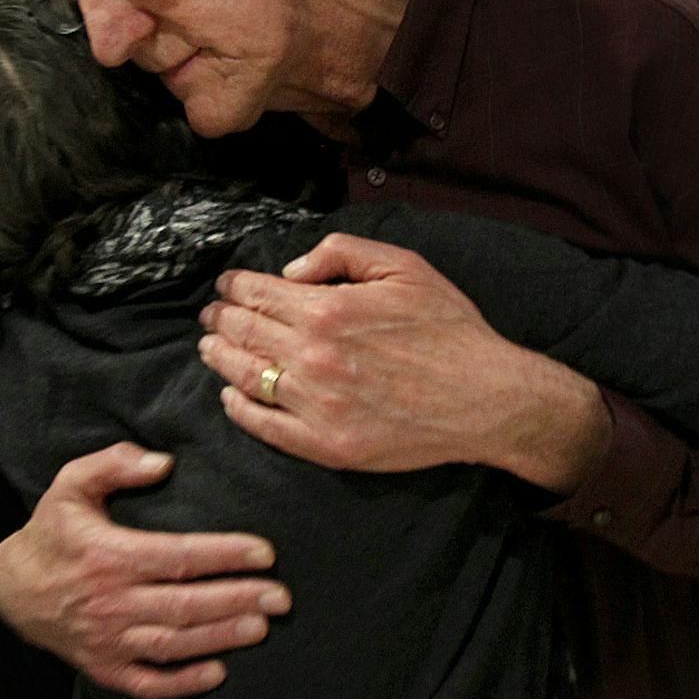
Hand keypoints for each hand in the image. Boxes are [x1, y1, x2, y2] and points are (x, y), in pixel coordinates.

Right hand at [0, 442, 291, 698]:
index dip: (224, 554)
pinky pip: (147, 682)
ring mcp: (109, 640)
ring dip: (220, 637)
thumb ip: (113, 465)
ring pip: (173, 643)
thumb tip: (163, 462)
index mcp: (110, 556)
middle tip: (281, 597)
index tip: (264, 552)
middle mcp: (112, 602)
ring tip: (260, 627)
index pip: (179, 556)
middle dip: (237, 599)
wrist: (13, 589)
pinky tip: (217, 674)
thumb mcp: (69, 485)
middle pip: (185, 604)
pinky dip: (182, 682)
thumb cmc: (53, 531)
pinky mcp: (105, 667)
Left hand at [197, 233, 606, 490]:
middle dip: (220, 318)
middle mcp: (314, 357)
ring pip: (245, 377)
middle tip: (210, 314)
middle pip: (244, 332)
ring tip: (210, 347)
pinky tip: (231, 396)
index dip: (234, 287)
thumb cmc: (448, 328)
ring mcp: (318, 406)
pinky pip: (265, 426)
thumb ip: (341, 252)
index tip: (226, 286)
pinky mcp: (326, 446)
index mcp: (329, 310)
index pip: (258, 294)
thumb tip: (291, 269)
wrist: (487, 397)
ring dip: (220, 358)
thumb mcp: (403, 266)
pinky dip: (239, 408)